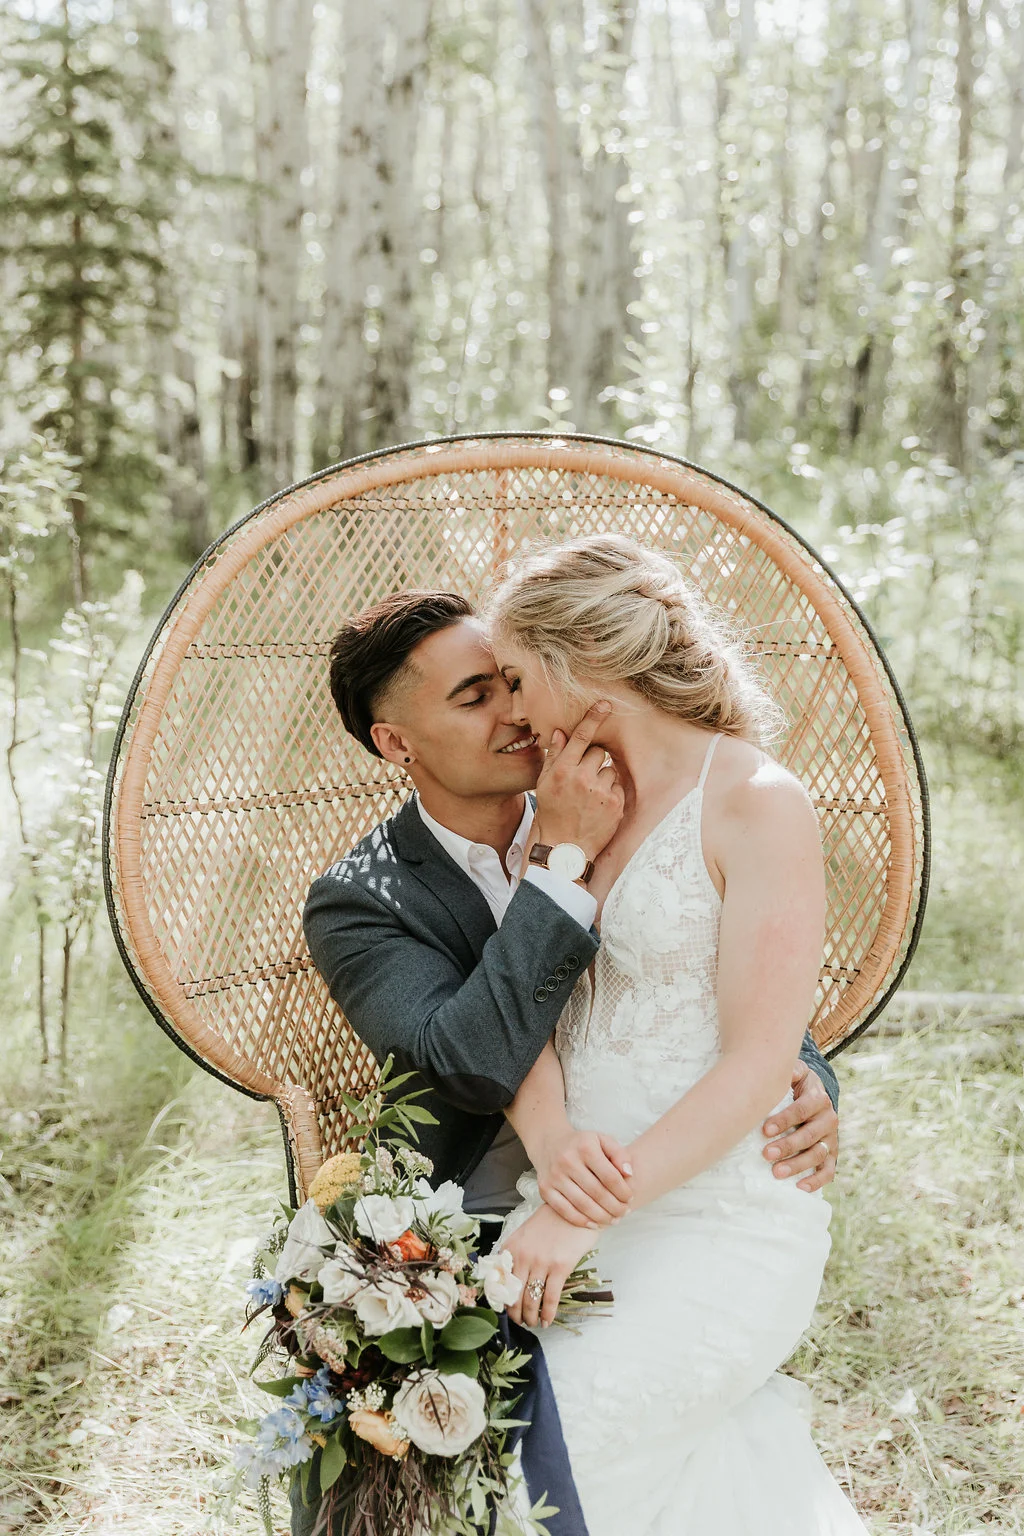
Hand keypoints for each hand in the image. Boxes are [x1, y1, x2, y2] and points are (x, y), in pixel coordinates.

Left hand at [500, 1204, 597, 1328]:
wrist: (575, 1207)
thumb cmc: (550, 1221)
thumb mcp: (525, 1234)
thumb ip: (515, 1255)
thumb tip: (509, 1283)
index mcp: (510, 1248)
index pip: (499, 1283)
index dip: (502, 1301)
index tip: (506, 1311)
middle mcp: (522, 1256)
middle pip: (514, 1295)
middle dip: (516, 1314)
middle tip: (520, 1322)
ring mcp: (541, 1262)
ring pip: (531, 1300)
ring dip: (530, 1317)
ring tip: (533, 1323)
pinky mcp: (560, 1267)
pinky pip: (551, 1298)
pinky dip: (548, 1314)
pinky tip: (547, 1321)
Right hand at [533, 702, 624, 861]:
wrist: (565, 847)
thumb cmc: (552, 813)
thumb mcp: (545, 784)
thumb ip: (554, 757)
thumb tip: (562, 733)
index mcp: (562, 771)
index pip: (580, 737)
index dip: (593, 718)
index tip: (605, 704)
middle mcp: (582, 778)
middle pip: (597, 752)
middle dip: (592, 761)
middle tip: (583, 779)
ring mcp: (600, 791)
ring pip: (608, 768)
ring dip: (602, 777)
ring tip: (590, 796)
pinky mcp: (616, 803)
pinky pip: (617, 784)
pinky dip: (610, 791)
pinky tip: (598, 805)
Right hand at [536, 1127, 633, 1227]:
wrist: (549, 1143)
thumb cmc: (582, 1145)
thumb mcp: (602, 1140)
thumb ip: (619, 1154)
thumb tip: (629, 1174)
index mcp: (585, 1147)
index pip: (610, 1176)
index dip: (623, 1192)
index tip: (630, 1198)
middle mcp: (567, 1161)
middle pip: (597, 1193)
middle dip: (615, 1207)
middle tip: (624, 1213)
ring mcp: (554, 1176)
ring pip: (582, 1205)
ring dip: (602, 1217)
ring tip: (614, 1220)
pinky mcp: (545, 1189)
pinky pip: (565, 1211)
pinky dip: (582, 1221)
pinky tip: (595, 1224)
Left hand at [762, 1061, 838, 1191]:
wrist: (815, 1094)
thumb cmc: (797, 1084)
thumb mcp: (796, 1072)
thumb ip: (789, 1070)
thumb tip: (779, 1071)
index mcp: (818, 1098)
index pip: (802, 1110)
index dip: (784, 1120)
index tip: (764, 1130)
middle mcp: (828, 1119)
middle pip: (809, 1135)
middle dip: (787, 1146)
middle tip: (766, 1154)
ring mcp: (830, 1138)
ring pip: (817, 1154)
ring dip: (797, 1164)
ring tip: (776, 1173)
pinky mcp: (831, 1153)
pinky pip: (828, 1170)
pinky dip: (817, 1180)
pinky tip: (801, 1187)